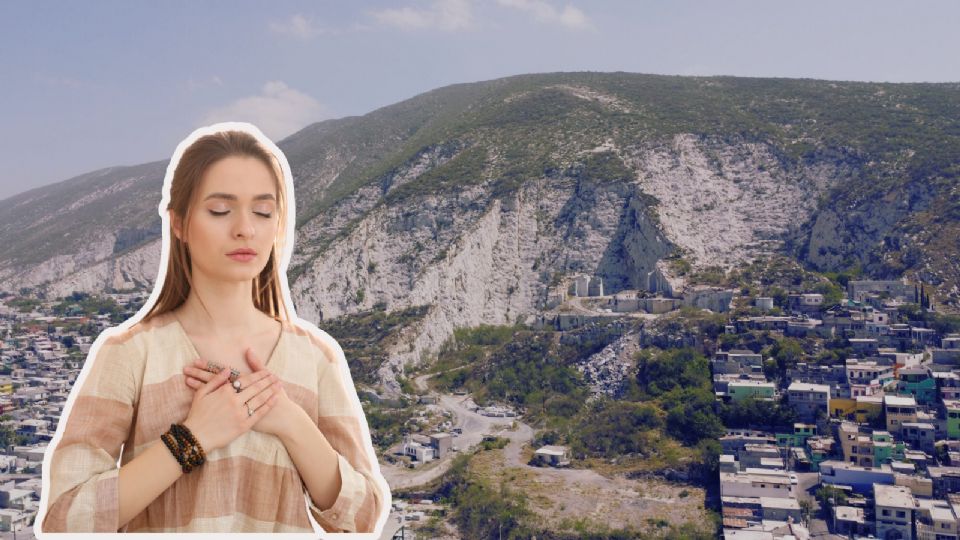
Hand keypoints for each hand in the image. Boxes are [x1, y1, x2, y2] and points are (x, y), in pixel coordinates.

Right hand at [183, 349, 297, 438]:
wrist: (196, 436)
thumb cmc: (197, 414)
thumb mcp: (201, 393)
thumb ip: (216, 380)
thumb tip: (228, 369)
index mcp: (225, 391)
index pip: (246, 379)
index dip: (258, 375)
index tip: (266, 371)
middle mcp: (234, 400)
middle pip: (256, 387)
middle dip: (268, 381)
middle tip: (276, 376)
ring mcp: (240, 413)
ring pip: (259, 398)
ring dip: (271, 390)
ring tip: (279, 385)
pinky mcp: (243, 425)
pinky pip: (259, 413)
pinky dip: (268, 405)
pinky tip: (275, 399)